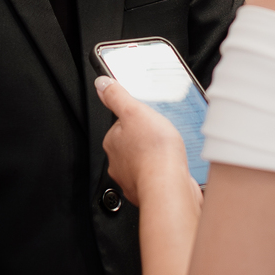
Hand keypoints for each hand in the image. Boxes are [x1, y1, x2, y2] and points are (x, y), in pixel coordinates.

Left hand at [95, 75, 197, 209]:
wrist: (169, 186)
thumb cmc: (153, 153)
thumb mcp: (135, 111)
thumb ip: (117, 97)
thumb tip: (102, 84)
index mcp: (112, 141)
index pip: (121, 124)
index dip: (137, 118)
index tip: (148, 117)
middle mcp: (118, 162)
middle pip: (133, 142)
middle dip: (147, 138)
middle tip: (162, 134)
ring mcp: (133, 178)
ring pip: (144, 161)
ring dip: (156, 156)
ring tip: (170, 150)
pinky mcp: (150, 189)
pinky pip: (156, 176)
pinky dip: (164, 171)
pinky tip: (173, 166)